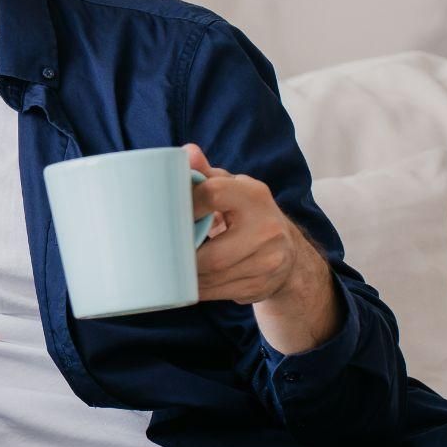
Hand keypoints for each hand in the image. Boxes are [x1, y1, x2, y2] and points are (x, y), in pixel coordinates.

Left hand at [183, 143, 313, 305]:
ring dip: (185, 275)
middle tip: (160, 251)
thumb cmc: (247, 213)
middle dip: (181, 256)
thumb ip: (206, 174)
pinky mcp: (260, 286)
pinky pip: (218, 292)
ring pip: (212, 277)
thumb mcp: (232, 188)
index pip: (212, 194)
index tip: (167, 213)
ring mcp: (267, 262)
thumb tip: (186, 153)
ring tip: (169, 265)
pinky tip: (185, 281)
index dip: (184, 205)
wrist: (287, 252)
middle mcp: (266, 229)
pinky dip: (196, 288)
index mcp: (255, 196)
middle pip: (211, 254)